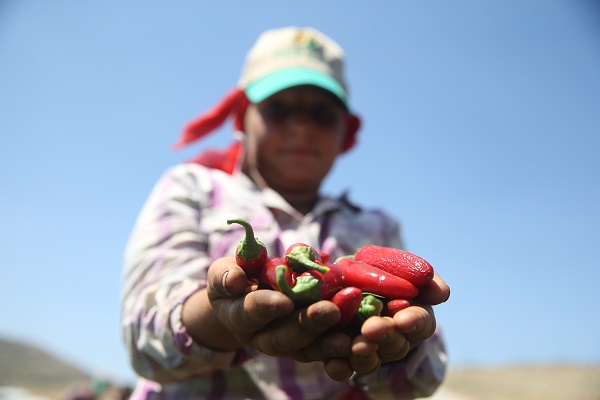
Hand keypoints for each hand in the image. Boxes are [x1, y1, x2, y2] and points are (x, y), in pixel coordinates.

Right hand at [206, 257, 353, 361]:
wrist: (247, 298)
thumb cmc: (236, 278)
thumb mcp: (225, 272)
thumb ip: (227, 274)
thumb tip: (235, 278)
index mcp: (239, 317)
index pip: (251, 313)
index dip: (267, 307)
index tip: (285, 301)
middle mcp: (262, 337)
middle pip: (284, 337)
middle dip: (308, 325)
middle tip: (331, 310)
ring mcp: (287, 345)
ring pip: (308, 349)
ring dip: (330, 342)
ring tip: (350, 335)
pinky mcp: (309, 346)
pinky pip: (326, 351)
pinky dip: (343, 348)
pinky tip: (361, 340)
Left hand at [324, 272, 449, 380]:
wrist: (340, 276)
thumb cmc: (376, 269)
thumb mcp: (394, 266)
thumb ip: (419, 276)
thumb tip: (443, 294)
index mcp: (411, 318)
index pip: (420, 323)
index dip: (414, 321)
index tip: (404, 318)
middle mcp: (392, 340)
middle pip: (395, 345)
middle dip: (386, 336)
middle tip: (373, 328)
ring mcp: (369, 351)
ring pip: (371, 361)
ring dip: (365, 354)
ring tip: (357, 345)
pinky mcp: (342, 357)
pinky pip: (343, 369)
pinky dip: (340, 367)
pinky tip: (334, 362)